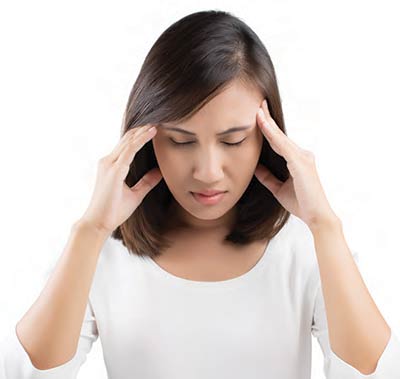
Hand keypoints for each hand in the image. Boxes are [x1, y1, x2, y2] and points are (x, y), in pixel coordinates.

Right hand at [80, 124, 162, 234]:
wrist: (98, 223)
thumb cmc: (113, 211)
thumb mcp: (136, 194)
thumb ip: (146, 182)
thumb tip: (159, 172)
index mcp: (112, 166)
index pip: (127, 145)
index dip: (140, 135)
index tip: (154, 127)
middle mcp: (108, 162)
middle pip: (128, 139)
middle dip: (142, 128)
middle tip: (158, 119)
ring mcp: (109, 165)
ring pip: (129, 141)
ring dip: (143, 130)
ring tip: (157, 121)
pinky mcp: (114, 171)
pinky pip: (129, 150)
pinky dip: (141, 140)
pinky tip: (151, 133)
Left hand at [254, 99, 337, 228]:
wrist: (316, 217)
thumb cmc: (301, 203)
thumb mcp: (278, 188)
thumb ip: (268, 177)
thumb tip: (255, 167)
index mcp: (297, 160)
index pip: (278, 141)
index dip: (268, 128)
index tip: (259, 116)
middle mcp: (301, 155)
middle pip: (279, 135)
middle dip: (268, 119)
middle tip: (258, 105)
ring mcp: (302, 157)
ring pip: (280, 137)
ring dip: (268, 123)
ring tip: (258, 109)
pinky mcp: (300, 162)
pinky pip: (282, 145)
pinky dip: (272, 134)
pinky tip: (263, 124)